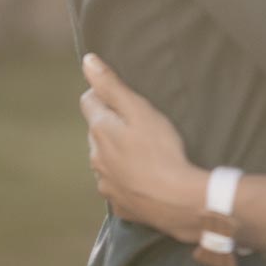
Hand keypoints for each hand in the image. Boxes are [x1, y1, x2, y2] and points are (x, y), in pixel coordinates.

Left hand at [80, 54, 206, 242]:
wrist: (179, 200)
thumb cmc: (162, 150)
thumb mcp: (139, 109)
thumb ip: (111, 85)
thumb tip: (87, 61)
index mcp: (100, 131)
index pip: (88, 101)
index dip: (105, 94)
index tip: (125, 97)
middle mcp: (96, 158)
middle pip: (97, 131)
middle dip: (112, 125)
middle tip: (140, 125)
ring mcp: (106, 184)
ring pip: (106, 160)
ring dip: (118, 154)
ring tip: (145, 153)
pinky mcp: (119, 205)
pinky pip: (118, 186)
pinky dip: (127, 180)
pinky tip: (146, 178)